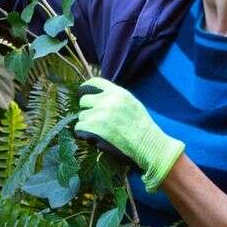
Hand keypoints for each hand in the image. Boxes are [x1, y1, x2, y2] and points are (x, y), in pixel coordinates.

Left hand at [75, 76, 184, 192]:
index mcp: (117, 92)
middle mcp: (106, 100)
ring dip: (88, 124)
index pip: (94, 82)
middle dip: (88, 110)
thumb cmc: (142, 127)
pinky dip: (84, 134)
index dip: (86, 90)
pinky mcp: (93, 127)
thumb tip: (100, 97)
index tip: (84, 95)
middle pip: (84, 100)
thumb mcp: (132, 103)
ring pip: (82, 116)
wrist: (147, 144)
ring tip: (101, 131)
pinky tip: (95, 138)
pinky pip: (79, 128)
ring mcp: (99, 113)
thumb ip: (116, 97)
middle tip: (95, 120)